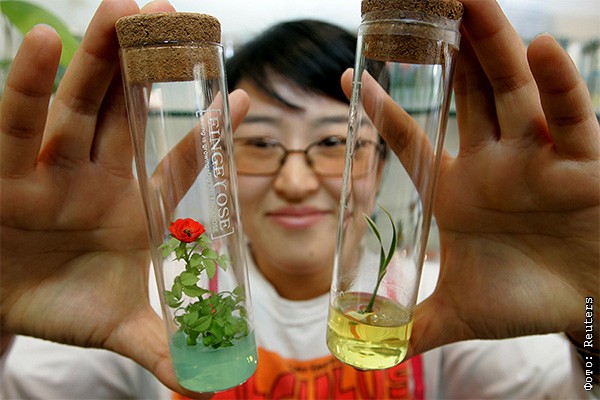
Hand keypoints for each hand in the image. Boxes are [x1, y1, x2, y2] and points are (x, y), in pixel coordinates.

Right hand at [0, 0, 248, 395]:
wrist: (4, 307)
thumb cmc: (65, 306)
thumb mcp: (123, 327)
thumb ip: (166, 347)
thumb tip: (213, 386)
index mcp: (134, 204)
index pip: (180, 159)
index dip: (209, 130)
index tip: (241, 96)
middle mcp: (97, 174)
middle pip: (128, 110)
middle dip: (149, 64)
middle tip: (173, 15)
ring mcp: (51, 167)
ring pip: (81, 104)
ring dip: (99, 56)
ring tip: (125, 9)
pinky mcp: (4, 172)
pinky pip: (17, 125)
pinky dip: (27, 87)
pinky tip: (39, 42)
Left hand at [343, 0, 598, 354]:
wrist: (584, 309)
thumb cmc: (522, 300)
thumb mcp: (455, 314)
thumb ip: (408, 329)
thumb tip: (360, 353)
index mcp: (455, 186)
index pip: (409, 137)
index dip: (380, 108)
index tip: (347, 76)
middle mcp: (492, 160)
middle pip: (465, 91)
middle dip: (448, 44)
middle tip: (424, 0)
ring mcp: (536, 155)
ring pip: (512, 89)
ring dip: (495, 42)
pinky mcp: (582, 162)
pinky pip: (570, 118)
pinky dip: (558, 86)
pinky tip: (543, 48)